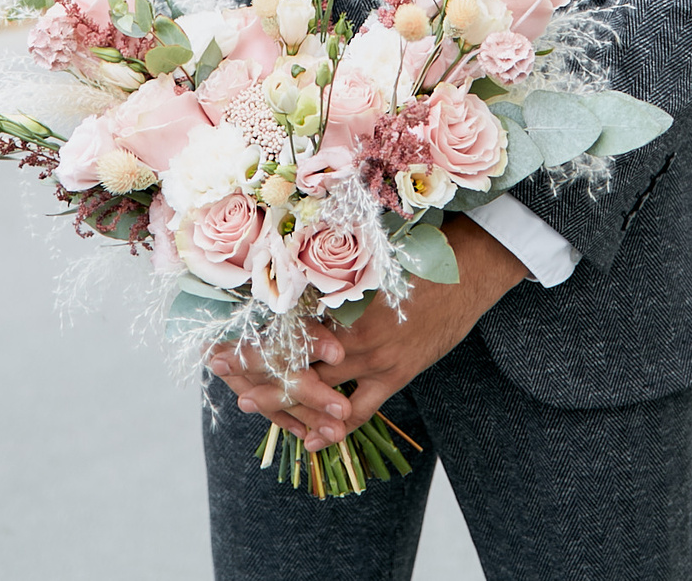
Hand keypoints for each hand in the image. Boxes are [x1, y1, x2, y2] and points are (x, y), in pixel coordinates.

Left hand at [206, 217, 527, 451]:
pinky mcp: (396, 374)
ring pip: (318, 388)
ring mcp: (374, 357)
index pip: (286, 321)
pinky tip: (313, 441)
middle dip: (256, 367)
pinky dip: (335, 428)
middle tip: (222, 372)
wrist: (470, 268)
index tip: (221, 333)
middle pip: (294, 357)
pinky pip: (359, 411)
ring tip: (250, 405)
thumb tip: (293, 254)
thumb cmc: (417, 251)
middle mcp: (350, 329)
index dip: (253, 329)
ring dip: (284, 400)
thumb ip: (334, 263)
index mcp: (341, 295)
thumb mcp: (369, 251)